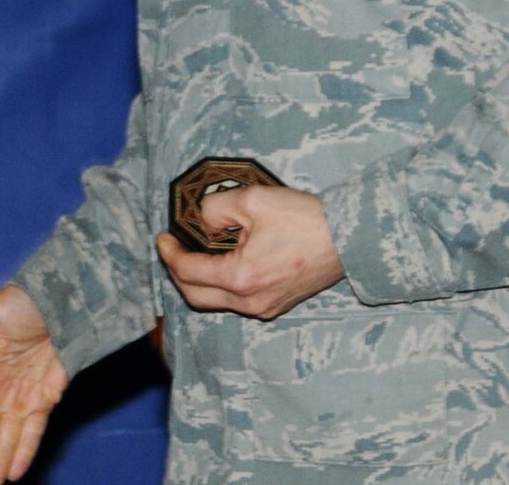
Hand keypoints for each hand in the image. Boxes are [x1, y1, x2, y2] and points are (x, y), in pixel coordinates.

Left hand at [156, 183, 342, 320]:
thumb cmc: (301, 217)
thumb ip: (214, 209)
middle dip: (177, 273)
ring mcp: (265, 308)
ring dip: (199, 279)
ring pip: (216, 301)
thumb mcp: (250, 200)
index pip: (188, 272)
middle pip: (196, 297)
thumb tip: (200, 223)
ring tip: (195, 251)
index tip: (162, 237)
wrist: (346, 238)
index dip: (169, 254)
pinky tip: (221, 260)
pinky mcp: (276, 306)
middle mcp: (250, 302)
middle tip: (172, 248)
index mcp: (241, 278)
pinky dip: (220, 284)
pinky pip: (236, 301)